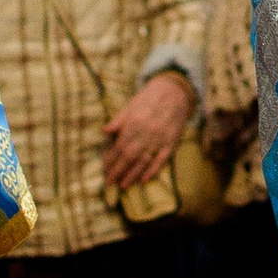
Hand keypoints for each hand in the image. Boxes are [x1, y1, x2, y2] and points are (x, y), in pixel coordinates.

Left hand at [102, 71, 193, 191]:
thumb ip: (118, 120)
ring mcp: (160, 139)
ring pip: (144, 161)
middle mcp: (146, 133)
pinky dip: (153, 171)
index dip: (111, 160)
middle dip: (119, 171)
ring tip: (124, 185)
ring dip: (133, 175)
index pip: (120, 146)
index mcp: (134, 123)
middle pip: (130, 156)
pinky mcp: (171, 143)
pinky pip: (161, 160)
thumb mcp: (130, 106)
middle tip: (110, 183)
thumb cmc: (148, 99)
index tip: (105, 170)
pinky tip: (144, 180)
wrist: (174, 93)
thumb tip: (104, 131)